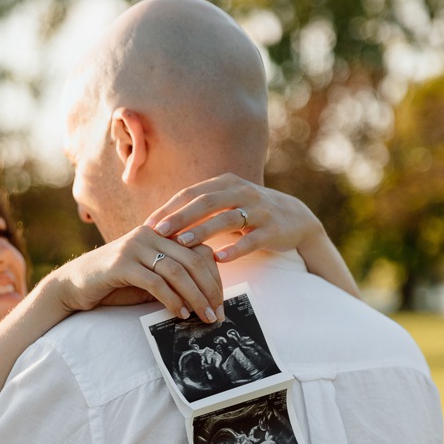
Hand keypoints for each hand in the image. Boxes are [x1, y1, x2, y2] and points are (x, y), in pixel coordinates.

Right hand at [52, 224, 224, 321]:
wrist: (73, 284)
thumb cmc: (115, 284)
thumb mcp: (150, 278)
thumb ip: (174, 280)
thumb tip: (205, 298)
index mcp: (161, 234)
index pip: (199, 252)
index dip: (215, 279)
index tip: (221, 304)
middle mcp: (150, 234)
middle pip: (193, 260)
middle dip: (210, 290)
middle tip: (218, 314)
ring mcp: (134, 247)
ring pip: (177, 271)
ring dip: (195, 297)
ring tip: (204, 317)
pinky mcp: (121, 264)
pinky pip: (155, 282)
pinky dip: (171, 299)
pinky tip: (180, 314)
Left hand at [143, 174, 322, 262]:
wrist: (295, 218)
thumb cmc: (250, 213)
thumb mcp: (226, 204)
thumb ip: (199, 209)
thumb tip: (159, 223)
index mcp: (225, 184)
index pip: (191, 193)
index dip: (170, 207)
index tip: (148, 224)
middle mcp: (241, 192)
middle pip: (206, 202)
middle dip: (180, 217)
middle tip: (159, 231)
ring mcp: (258, 210)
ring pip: (227, 219)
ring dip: (203, 231)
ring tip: (182, 243)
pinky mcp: (272, 229)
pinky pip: (252, 239)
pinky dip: (235, 249)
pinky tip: (219, 259)